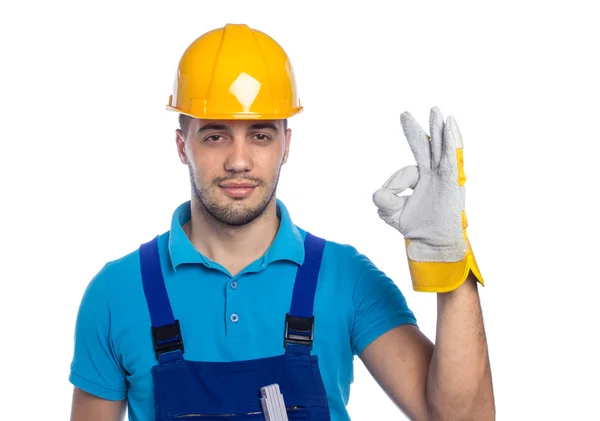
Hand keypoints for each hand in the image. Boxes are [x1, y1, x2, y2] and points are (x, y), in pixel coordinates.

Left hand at [373, 107, 482, 291]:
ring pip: (439, 147)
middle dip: (414, 131)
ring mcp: (443, 176)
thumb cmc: (416, 227)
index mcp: (421, 179)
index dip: (395, 183)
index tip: (391, 196)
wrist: (433, 243)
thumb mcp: (393, 214)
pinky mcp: (451, 180)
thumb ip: (384, 201)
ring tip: (434, 110)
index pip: (405, 171)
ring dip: (437, 128)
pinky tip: (449, 123)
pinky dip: (451, 139)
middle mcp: (433, 174)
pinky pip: (450, 156)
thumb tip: (377, 192)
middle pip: (424, 147)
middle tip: (403, 114)